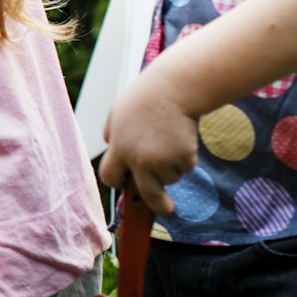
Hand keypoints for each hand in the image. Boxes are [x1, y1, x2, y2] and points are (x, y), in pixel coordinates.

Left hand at [96, 73, 199, 215]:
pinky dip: (186, 157)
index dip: (118, 182)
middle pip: (147, 193)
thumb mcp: (117, 112)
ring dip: (172, 165)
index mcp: (119, 148)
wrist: (175, 88)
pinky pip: (186, 167)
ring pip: (170, 177)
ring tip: (169, 137)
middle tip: (166, 209)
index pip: (109, 176)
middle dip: (158, 205)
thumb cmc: (146, 97)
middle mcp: (139, 159)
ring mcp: (162, 160)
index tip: (125, 187)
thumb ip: (112, 133)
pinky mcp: (183, 158)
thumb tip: (111, 147)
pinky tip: (181, 136)